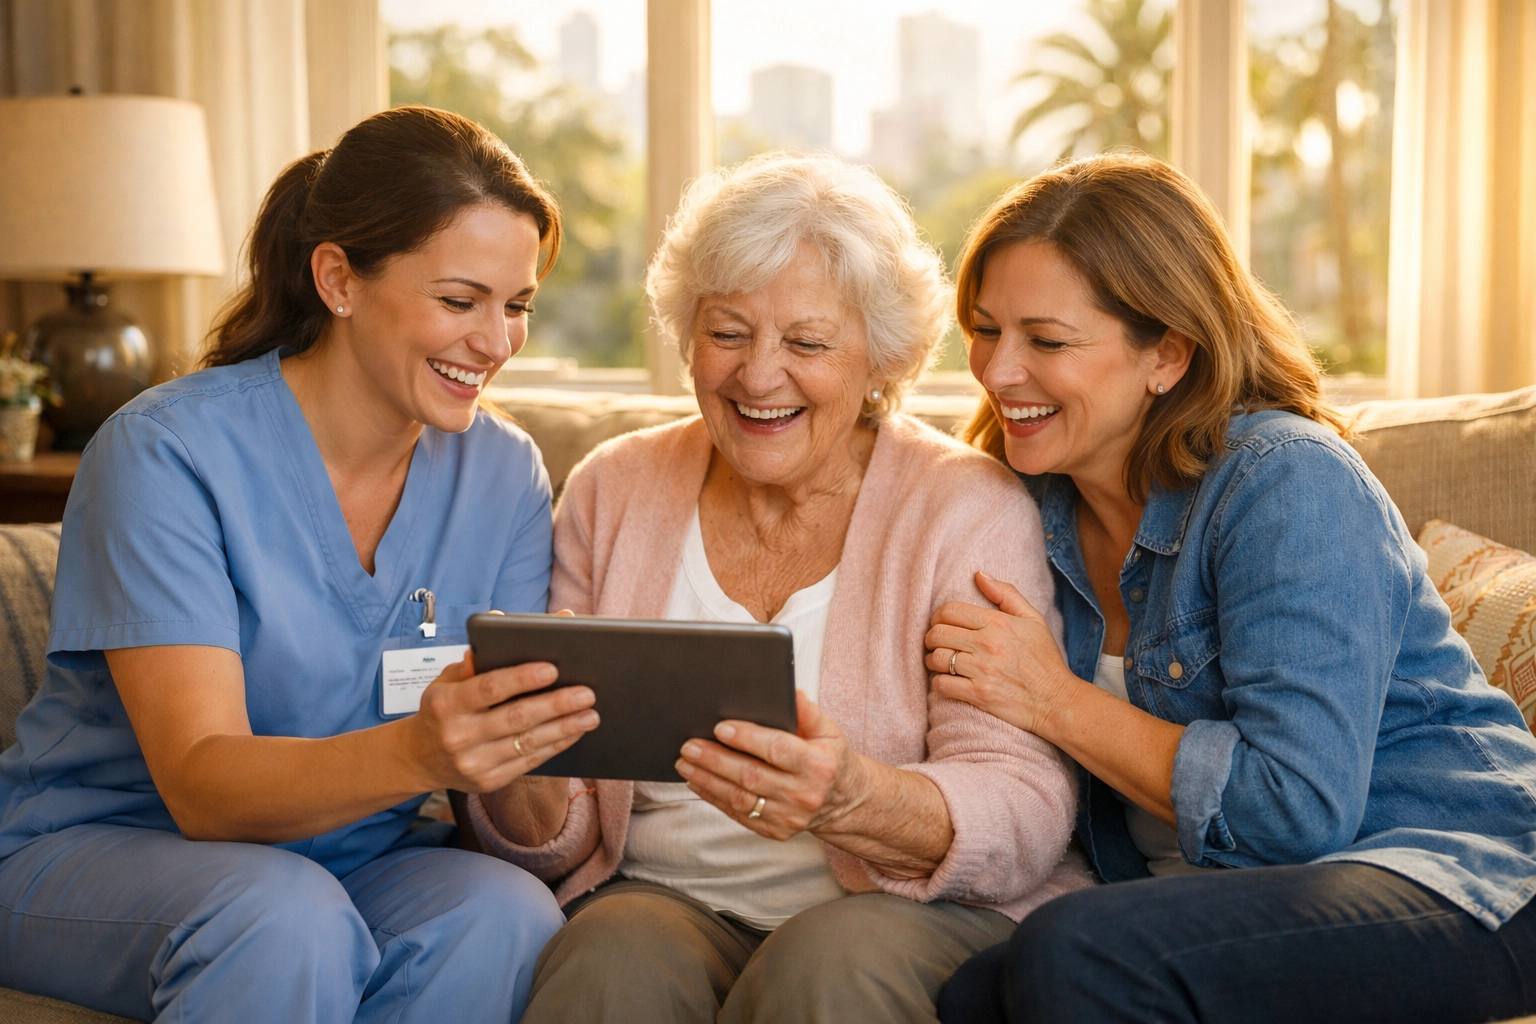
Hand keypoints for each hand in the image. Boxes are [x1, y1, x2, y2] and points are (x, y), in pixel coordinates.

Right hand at [408, 651, 599, 792]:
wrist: (419, 758)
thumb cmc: (442, 709)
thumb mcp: (445, 681)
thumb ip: (474, 659)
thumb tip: (501, 620)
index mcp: (447, 704)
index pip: (489, 688)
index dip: (521, 678)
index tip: (552, 668)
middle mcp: (458, 735)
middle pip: (516, 718)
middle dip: (555, 704)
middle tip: (586, 692)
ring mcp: (474, 763)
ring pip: (528, 743)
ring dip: (564, 728)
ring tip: (591, 714)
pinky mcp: (489, 782)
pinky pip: (529, 762)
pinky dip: (556, 745)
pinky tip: (574, 732)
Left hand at [675, 691, 865, 841]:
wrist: (842, 801)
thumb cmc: (829, 758)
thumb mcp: (828, 731)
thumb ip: (809, 713)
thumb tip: (793, 694)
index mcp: (819, 766)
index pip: (777, 750)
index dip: (747, 739)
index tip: (720, 728)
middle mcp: (805, 794)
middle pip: (751, 775)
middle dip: (716, 759)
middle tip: (689, 745)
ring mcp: (789, 817)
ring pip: (740, 798)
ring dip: (708, 780)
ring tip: (685, 763)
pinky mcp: (776, 831)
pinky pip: (739, 814)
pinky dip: (714, 798)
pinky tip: (697, 782)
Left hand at [924, 572, 1076, 736]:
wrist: (1057, 701)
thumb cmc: (1045, 659)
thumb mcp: (1033, 619)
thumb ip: (1006, 594)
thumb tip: (979, 575)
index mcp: (997, 623)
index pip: (949, 610)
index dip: (938, 616)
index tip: (942, 625)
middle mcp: (987, 644)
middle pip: (937, 633)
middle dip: (931, 638)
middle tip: (937, 644)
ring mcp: (981, 670)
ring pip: (936, 658)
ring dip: (933, 661)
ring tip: (940, 663)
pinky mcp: (978, 694)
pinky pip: (941, 684)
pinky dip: (939, 683)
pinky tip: (948, 681)